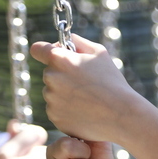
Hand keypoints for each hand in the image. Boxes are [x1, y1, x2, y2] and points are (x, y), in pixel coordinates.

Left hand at [29, 34, 147, 142]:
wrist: (120, 114)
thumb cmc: (112, 81)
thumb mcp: (99, 52)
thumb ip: (78, 42)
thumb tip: (66, 41)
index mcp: (60, 59)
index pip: (37, 49)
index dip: (43, 51)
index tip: (49, 55)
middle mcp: (51, 78)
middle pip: (49, 72)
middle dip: (62, 74)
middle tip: (84, 81)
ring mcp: (51, 99)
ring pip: (52, 92)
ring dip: (64, 93)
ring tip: (87, 98)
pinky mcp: (54, 117)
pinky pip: (56, 109)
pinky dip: (66, 109)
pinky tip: (84, 110)